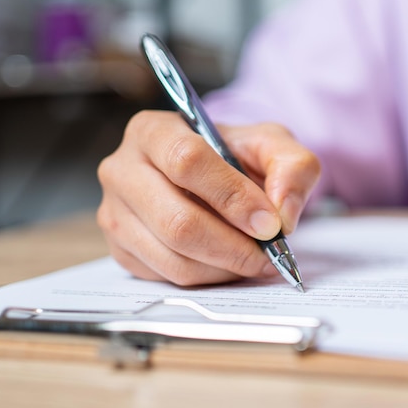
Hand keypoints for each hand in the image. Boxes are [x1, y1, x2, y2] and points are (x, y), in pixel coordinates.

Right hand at [97, 110, 320, 285]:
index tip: (269, 222)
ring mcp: (114, 213)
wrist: (212, 174)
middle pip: (177, 220)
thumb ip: (292, 167)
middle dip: (233, 245)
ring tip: (254, 258)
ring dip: (225, 266)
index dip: (232, 197)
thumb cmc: (234, 156)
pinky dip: (208, 276)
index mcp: (152, 130)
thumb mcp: (272, 145)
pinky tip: (228, 262)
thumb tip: (283, 214)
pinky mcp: (120, 248)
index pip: (187, 162)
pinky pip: (167, 276)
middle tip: (269, 252)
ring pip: (173, 256)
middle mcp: (123, 169)